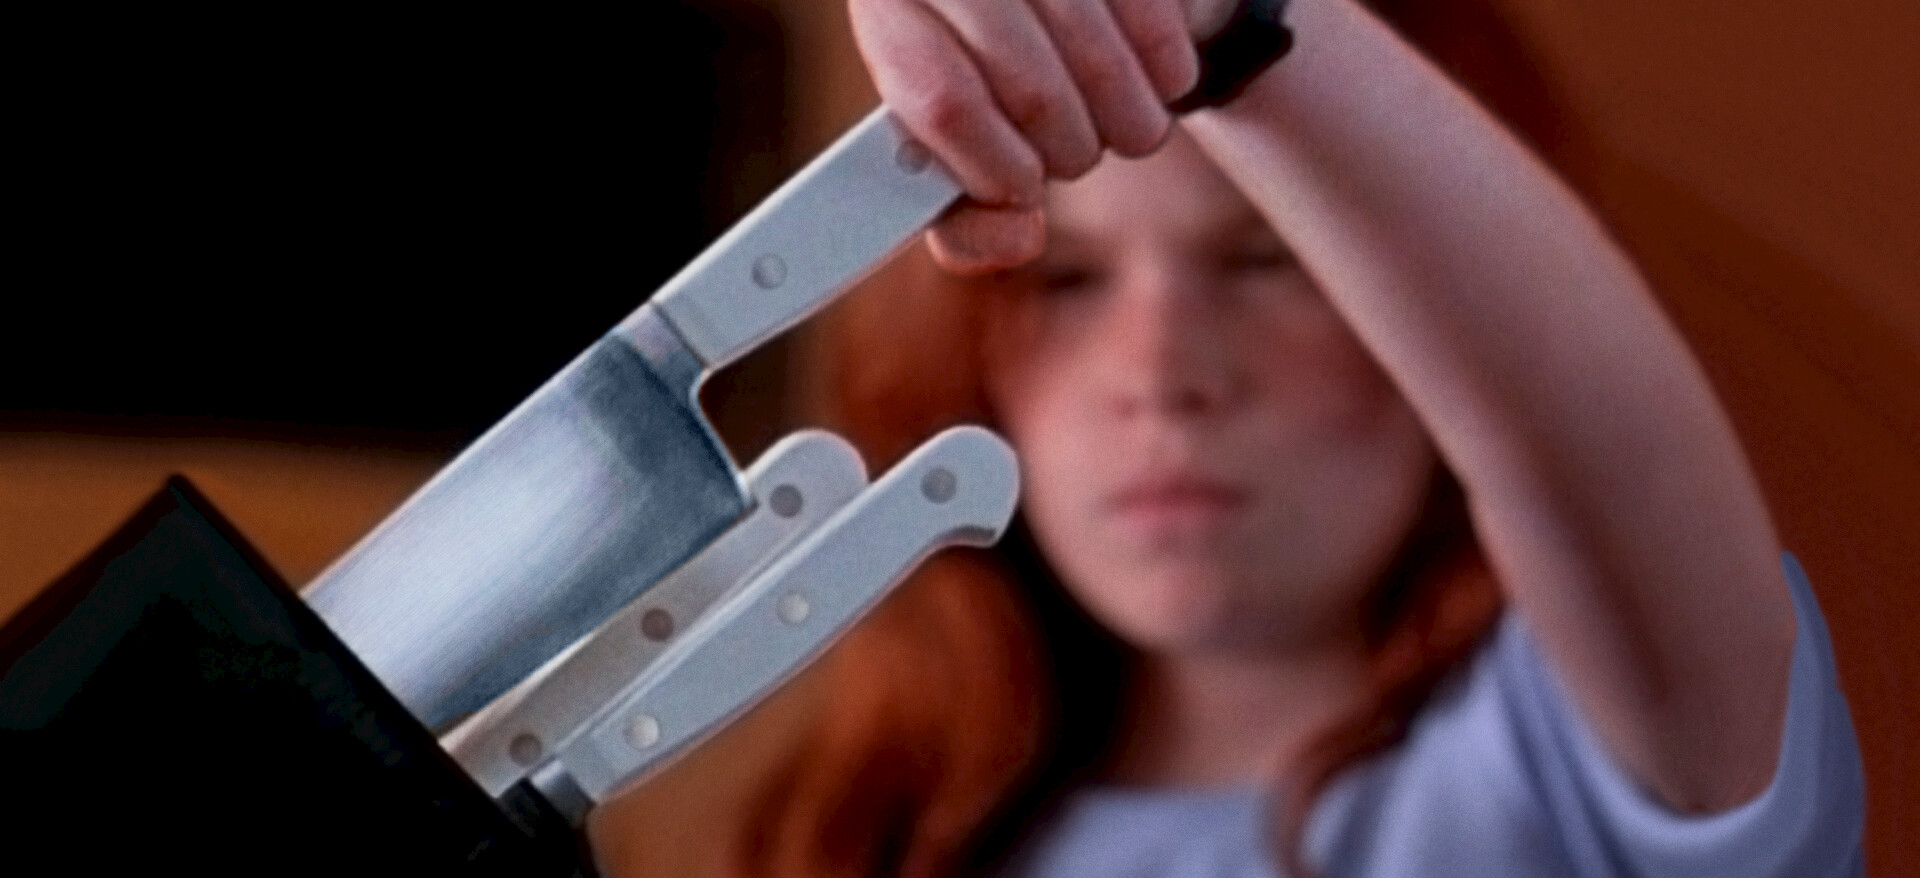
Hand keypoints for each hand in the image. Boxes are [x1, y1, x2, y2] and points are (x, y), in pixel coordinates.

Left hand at [850, 0, 1238, 272]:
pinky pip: (1150, 14)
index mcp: (889, 7)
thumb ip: (965, 214)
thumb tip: (1017, 239)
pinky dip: (1166, 65)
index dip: (997, 169)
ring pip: (1095, 52)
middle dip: (1069, 149)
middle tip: (1074, 155)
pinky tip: (1160, 81)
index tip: (1024, 187)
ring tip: (1130, 130)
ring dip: (1129, 118)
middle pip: (1031, 88)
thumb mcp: (947, 137)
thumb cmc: (979, 73)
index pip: (945, 104)